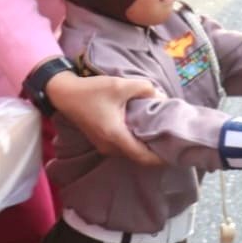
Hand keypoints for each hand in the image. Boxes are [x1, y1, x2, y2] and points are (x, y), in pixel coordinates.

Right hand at [46, 72, 164, 165]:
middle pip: (139, 157)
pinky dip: (136, 142)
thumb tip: (162, 97)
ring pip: (131, 152)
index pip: (143, 157)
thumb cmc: (91, 91)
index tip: (177, 151)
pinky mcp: (102, 141)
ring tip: (162, 134)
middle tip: (174, 141)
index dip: (161, 158)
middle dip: (156, 151)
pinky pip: (124, 147)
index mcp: (115, 137)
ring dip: (146, 147)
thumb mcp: (120, 85)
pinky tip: (146, 130)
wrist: (64, 94)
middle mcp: (109, 147)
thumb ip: (144, 89)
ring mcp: (104, 146)